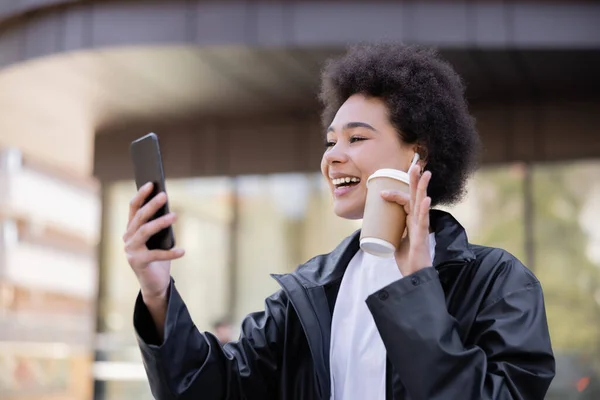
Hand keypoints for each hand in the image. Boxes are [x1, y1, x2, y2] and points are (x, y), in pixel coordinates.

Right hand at [123, 182, 184, 301]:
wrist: (154, 283)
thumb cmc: (159, 258)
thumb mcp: (160, 239)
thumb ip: (160, 226)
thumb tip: (170, 210)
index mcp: (131, 230)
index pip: (134, 208)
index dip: (141, 195)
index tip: (151, 183)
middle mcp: (127, 238)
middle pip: (140, 217)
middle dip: (152, 205)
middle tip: (165, 195)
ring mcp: (130, 251)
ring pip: (145, 231)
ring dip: (160, 222)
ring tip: (175, 216)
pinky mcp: (138, 263)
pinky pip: (156, 255)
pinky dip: (171, 253)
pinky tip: (183, 251)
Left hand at [381, 167, 432, 275]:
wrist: (414, 274)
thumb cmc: (407, 257)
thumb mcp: (394, 237)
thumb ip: (389, 227)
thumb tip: (373, 221)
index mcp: (411, 219)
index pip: (406, 201)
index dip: (395, 193)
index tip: (380, 192)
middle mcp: (418, 220)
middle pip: (417, 196)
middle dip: (416, 180)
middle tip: (416, 165)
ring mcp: (421, 227)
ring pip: (422, 204)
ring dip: (423, 188)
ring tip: (425, 174)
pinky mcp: (422, 237)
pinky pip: (424, 221)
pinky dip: (425, 210)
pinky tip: (427, 200)